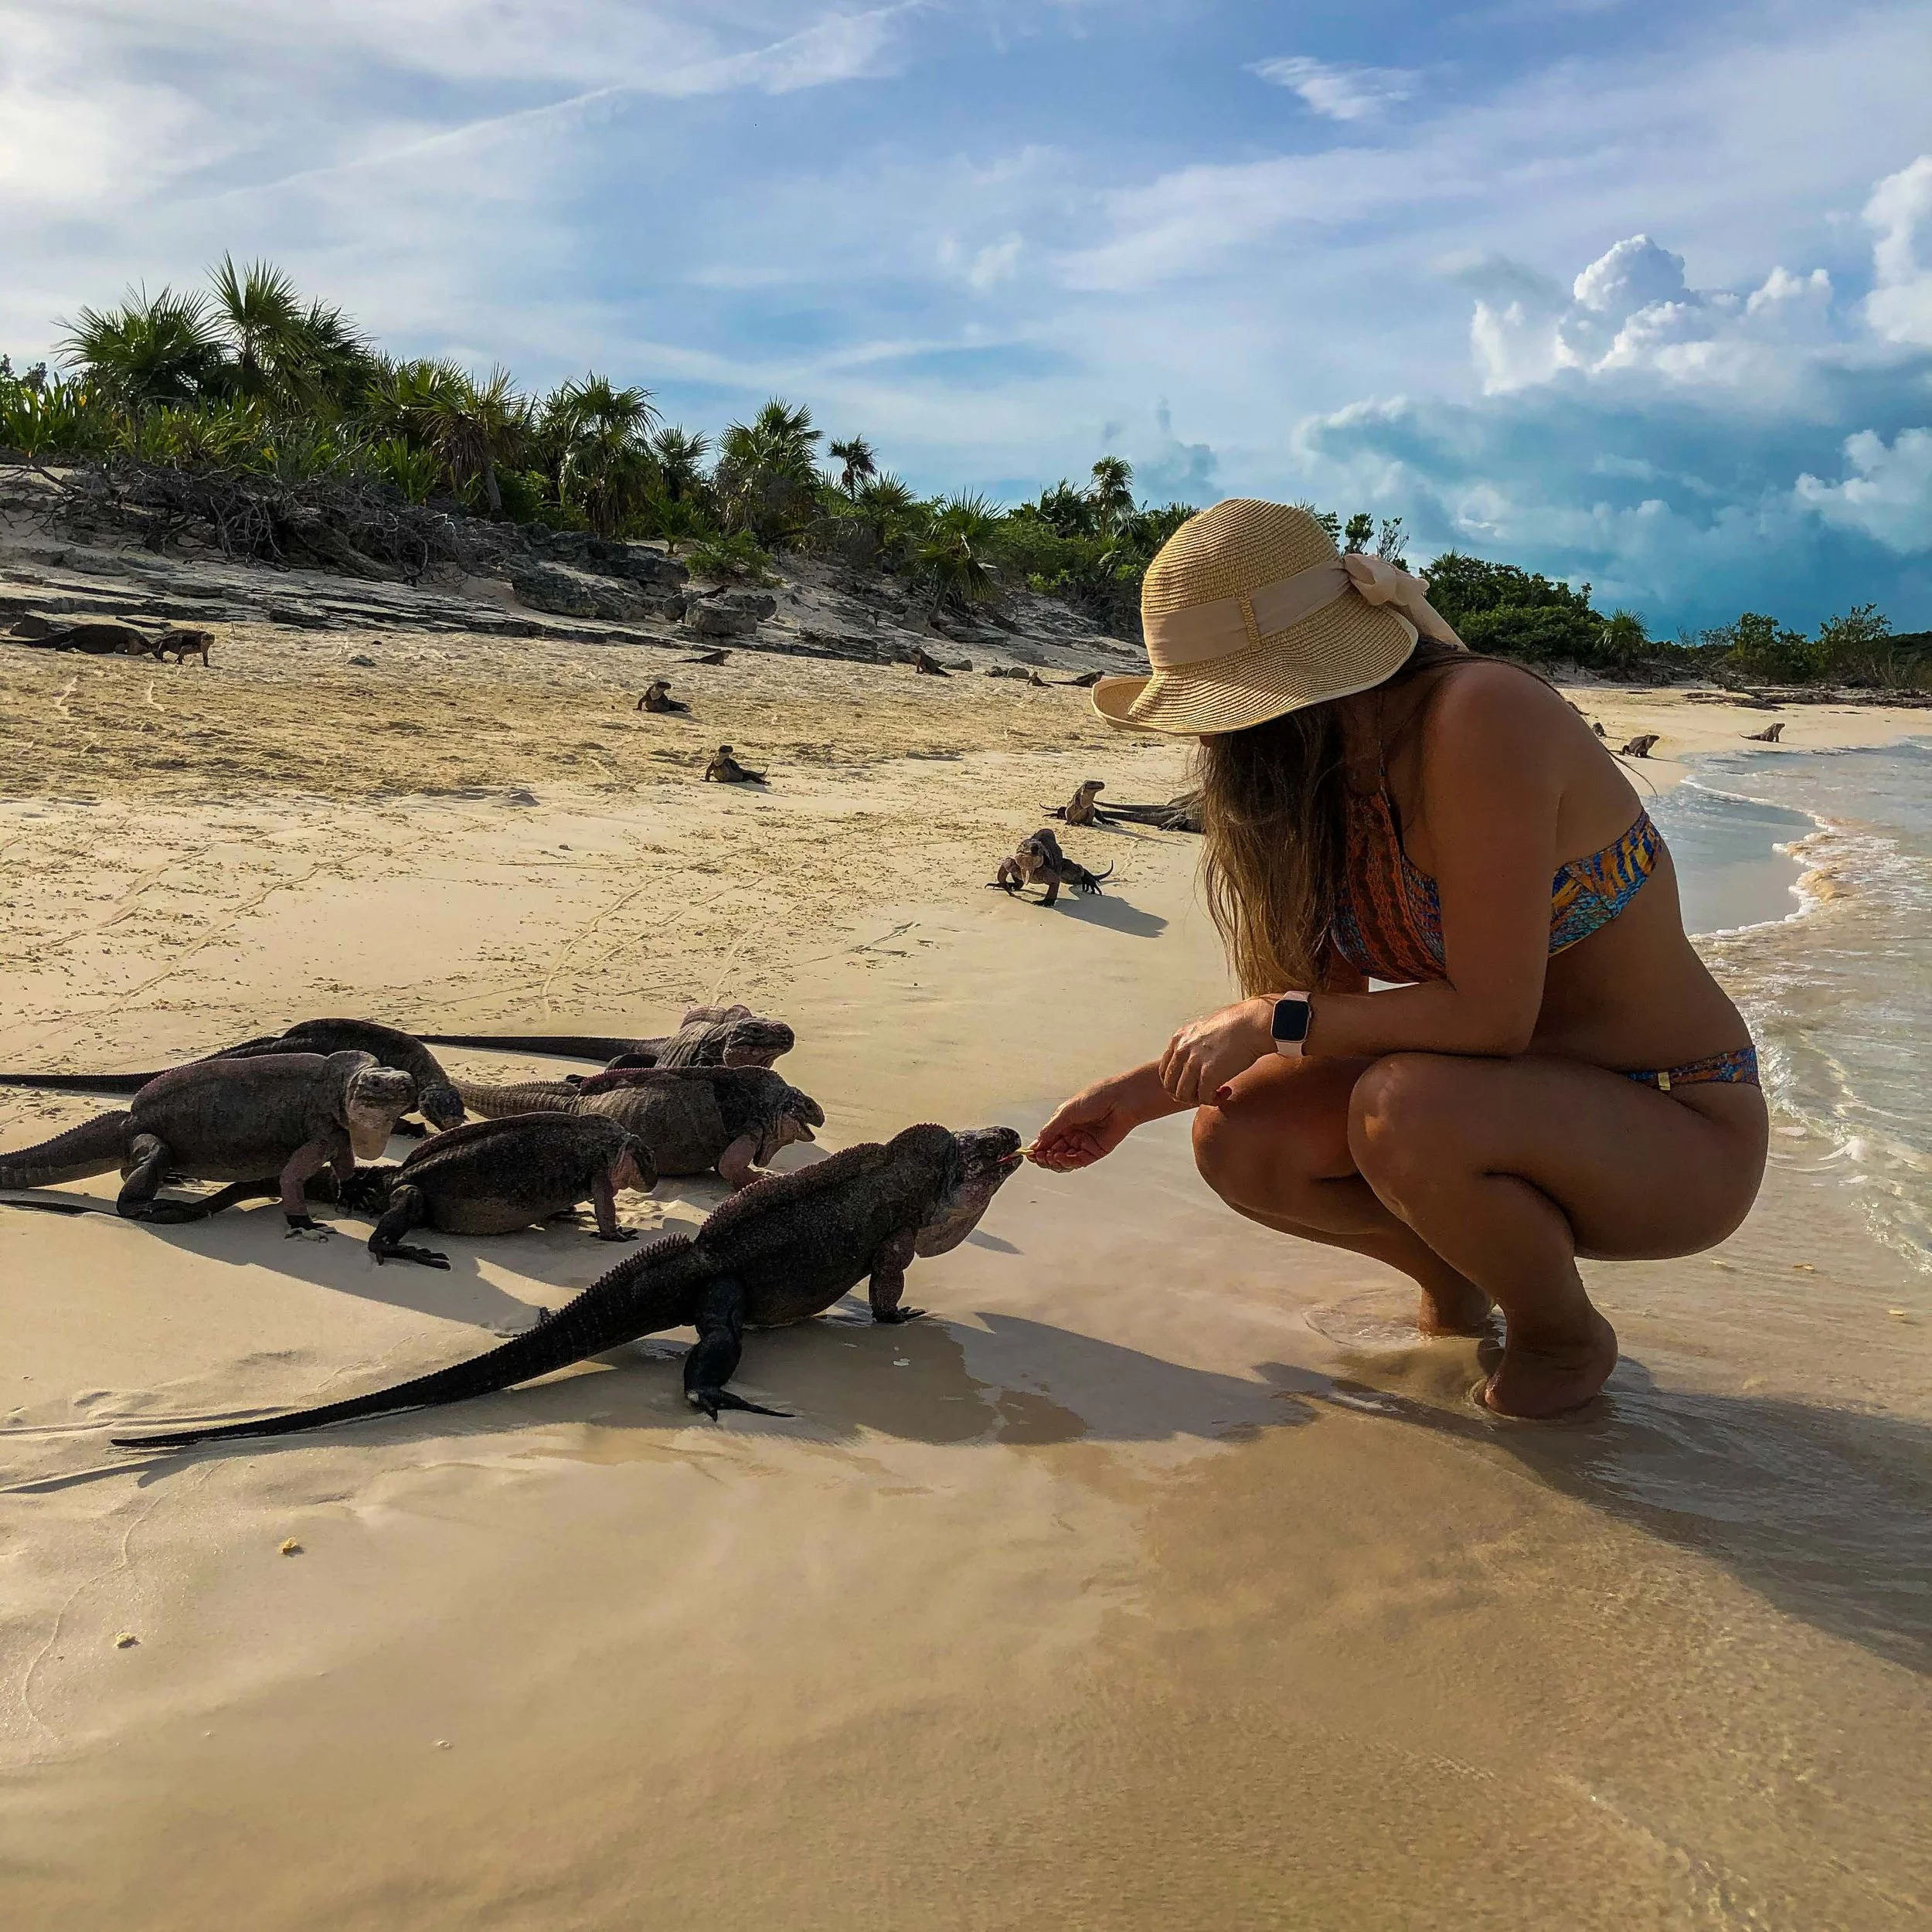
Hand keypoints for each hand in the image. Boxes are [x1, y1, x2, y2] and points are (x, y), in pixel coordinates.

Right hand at [1029, 1072, 1154, 1171]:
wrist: (1121, 1100)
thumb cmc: (1097, 1097)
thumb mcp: (1067, 1111)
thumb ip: (1051, 1128)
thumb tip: (1037, 1142)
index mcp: (1065, 1122)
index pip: (1047, 1139)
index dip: (1038, 1148)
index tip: (1030, 1153)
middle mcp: (1074, 1134)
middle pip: (1054, 1152)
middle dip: (1045, 1156)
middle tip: (1038, 1157)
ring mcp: (1084, 1143)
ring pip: (1065, 1159)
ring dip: (1054, 1160)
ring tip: (1049, 1157)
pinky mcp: (1095, 1151)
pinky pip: (1078, 1161)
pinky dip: (1067, 1161)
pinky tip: (1061, 1157)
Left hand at [1157, 997, 1278, 1107]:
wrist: (1254, 1023)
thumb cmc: (1238, 1024)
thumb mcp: (1205, 1029)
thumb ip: (1194, 1045)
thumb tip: (1195, 1063)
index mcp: (1179, 1039)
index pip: (1165, 1070)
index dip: (1177, 1083)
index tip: (1191, 1086)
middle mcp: (1182, 1050)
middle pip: (1170, 1086)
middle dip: (1186, 1094)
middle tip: (1203, 1093)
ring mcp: (1193, 1063)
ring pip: (1184, 1096)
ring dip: (1199, 1099)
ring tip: (1216, 1092)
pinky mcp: (1208, 1075)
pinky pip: (1204, 1099)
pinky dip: (1215, 1100)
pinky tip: (1227, 1091)